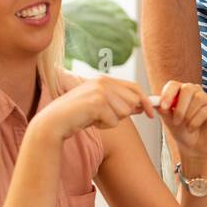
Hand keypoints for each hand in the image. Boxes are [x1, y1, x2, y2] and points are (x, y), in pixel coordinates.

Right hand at [32, 75, 155, 142]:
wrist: (55, 121)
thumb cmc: (77, 115)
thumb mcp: (100, 106)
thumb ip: (119, 103)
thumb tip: (142, 106)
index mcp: (104, 79)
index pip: (134, 87)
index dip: (145, 101)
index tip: (151, 114)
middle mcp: (103, 82)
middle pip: (133, 101)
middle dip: (123, 114)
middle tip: (103, 117)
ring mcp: (101, 91)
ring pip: (124, 112)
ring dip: (111, 121)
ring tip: (94, 118)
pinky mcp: (98, 102)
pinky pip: (114, 121)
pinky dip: (104, 126)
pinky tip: (90, 121)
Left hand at [157, 80, 206, 163]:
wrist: (194, 147)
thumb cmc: (182, 131)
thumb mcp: (169, 120)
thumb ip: (163, 110)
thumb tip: (155, 102)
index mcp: (181, 92)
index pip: (173, 85)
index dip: (168, 94)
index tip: (163, 106)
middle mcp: (195, 92)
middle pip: (187, 88)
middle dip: (180, 106)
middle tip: (176, 121)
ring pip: (198, 98)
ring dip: (188, 115)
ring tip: (185, 126)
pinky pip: (205, 110)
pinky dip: (196, 122)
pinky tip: (192, 128)